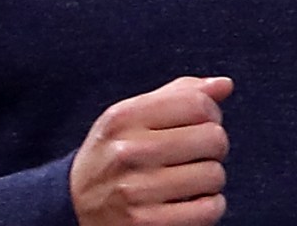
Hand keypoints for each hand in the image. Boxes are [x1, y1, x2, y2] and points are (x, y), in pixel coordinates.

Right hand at [70, 75, 233, 225]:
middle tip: (197, 155)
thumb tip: (224, 85)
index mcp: (124, 118)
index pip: (198, 103)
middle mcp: (126, 152)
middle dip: (214, 147)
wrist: (72, 205)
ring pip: (214, 175)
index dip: (211, 114)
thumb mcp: (132, 117)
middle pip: (213, 138)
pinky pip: (207, 210)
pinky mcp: (144, 224)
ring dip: (211, 180)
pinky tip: (192, 202)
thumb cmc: (113, 155)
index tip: (202, 125)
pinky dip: (209, 207)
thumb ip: (179, 95)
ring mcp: (134, 191)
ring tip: (190, 180)